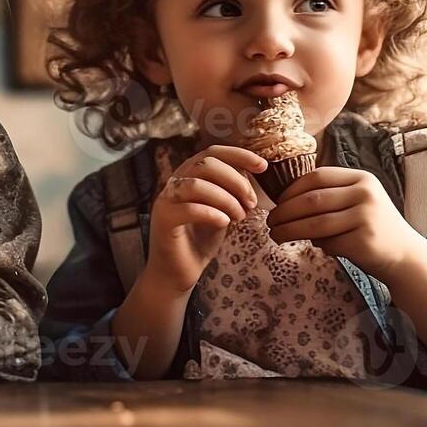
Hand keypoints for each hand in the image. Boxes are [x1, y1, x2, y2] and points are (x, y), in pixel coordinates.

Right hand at [144, 145, 266, 291]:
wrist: (177, 273)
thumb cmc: (200, 240)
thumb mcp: (222, 210)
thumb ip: (231, 190)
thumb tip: (250, 173)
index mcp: (188, 176)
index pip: (212, 152)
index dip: (239, 155)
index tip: (263, 166)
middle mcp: (174, 183)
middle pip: (206, 164)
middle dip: (236, 181)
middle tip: (251, 203)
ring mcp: (166, 201)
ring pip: (197, 185)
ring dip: (226, 199)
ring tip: (239, 217)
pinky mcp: (163, 220)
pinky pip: (188, 208)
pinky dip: (212, 213)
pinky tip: (224, 223)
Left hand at [267, 167, 423, 278]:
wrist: (404, 255)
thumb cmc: (371, 227)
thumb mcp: (356, 202)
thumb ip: (329, 197)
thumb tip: (284, 203)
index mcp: (361, 178)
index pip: (317, 177)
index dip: (291, 190)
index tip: (277, 203)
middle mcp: (365, 193)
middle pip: (312, 200)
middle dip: (284, 212)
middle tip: (270, 222)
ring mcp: (366, 217)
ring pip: (315, 222)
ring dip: (289, 230)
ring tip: (276, 235)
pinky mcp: (364, 241)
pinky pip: (328, 243)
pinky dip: (319, 246)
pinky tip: (318, 246)